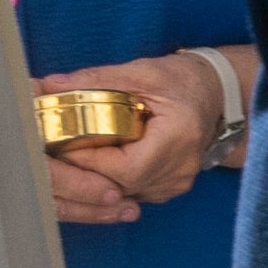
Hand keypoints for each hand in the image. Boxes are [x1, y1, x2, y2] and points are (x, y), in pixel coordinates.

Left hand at [35, 53, 229, 222]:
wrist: (215, 93)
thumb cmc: (181, 79)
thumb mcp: (140, 71)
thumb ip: (96, 79)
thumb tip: (51, 84)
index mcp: (177, 137)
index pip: (125, 167)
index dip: (88, 162)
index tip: (58, 146)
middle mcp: (181, 168)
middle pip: (120, 186)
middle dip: (83, 172)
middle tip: (54, 154)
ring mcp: (177, 183)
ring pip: (123, 196)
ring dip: (94, 181)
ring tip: (68, 158)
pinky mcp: (170, 188)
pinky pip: (132, 194)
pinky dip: (109, 182)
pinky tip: (92, 165)